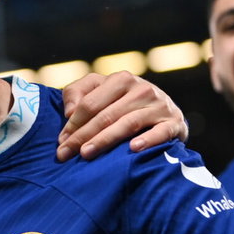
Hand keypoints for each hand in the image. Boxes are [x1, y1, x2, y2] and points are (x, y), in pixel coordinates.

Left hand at [58, 72, 185, 161]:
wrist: (166, 111)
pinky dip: (148, 140)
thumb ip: (78, 93)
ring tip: (86, 153)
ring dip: (105, 139)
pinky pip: (160, 132)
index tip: (60, 142)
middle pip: (106, 115)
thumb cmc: (124, 102)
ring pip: (128, 123)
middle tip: (66, 153)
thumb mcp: (100, 90)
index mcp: (121, 79)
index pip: (90, 103)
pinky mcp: (174, 122)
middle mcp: (141, 89)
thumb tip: (68, 112)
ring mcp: (159, 105)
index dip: (73, 123)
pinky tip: (133, 149)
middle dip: (83, 135)